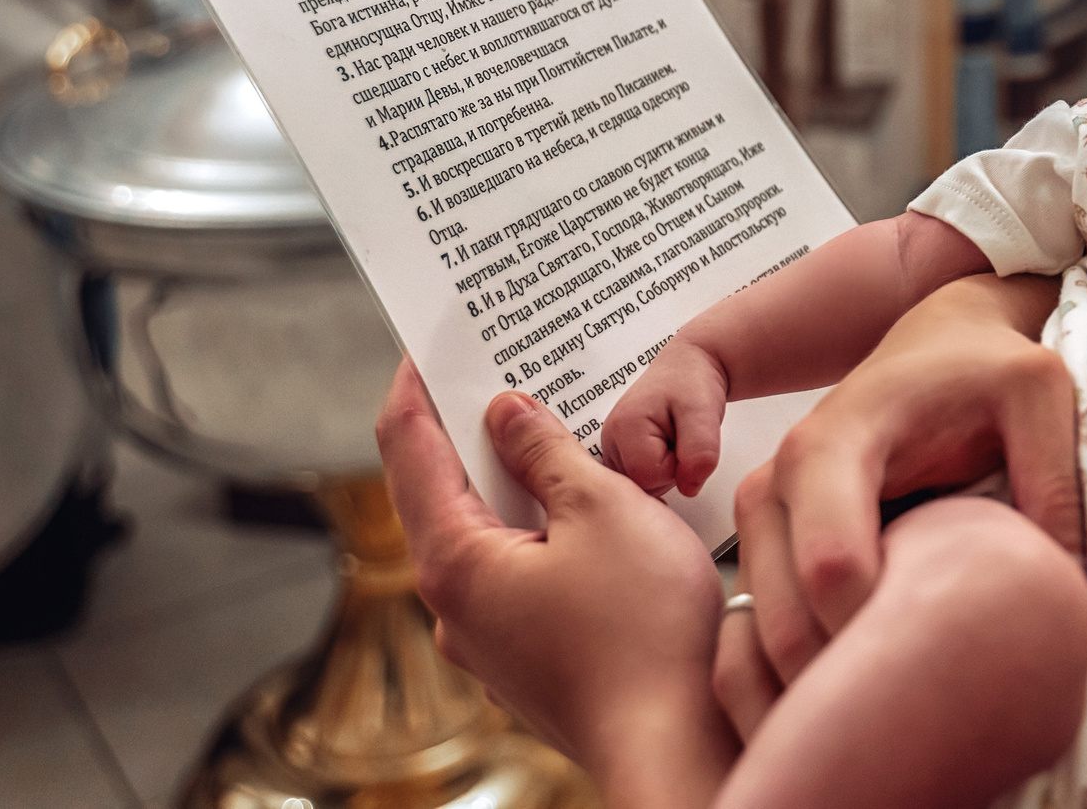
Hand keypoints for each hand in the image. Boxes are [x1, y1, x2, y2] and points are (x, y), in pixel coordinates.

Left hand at [378, 362, 735, 804]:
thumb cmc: (646, 631)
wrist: (680, 746)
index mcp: (456, 562)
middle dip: (467, 427)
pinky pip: (516, 570)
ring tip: (548, 425)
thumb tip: (507, 414)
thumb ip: (547, 453)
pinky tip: (580, 504)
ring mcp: (488, 639)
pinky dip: (536, 525)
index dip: (416, 384)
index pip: (407, 448)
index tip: (427, 339)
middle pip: (440, 491)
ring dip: (510, 478)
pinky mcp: (527, 658)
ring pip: (483, 533)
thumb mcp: (603, 510)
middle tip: (496, 367)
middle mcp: (454, 607)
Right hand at [602, 339, 729, 496]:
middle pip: (643, 485)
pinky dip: (658, 468)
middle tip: (678, 437)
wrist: (688, 367)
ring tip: (672, 438)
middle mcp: (610, 438)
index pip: (650, 478)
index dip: (677, 466)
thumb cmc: (692, 382)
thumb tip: (689, 488)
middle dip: (670, 470)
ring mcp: (613, 447)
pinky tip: (664, 445)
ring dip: (664, 469)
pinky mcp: (620, 453)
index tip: (683, 438)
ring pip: (642, 485)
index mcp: (624, 427)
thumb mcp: (704, 413)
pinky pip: (641, 479)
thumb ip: (700, 453)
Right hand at [723, 274, 1073, 695]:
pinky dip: (804, 673)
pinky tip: (869, 684)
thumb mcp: (1038, 392)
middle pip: (788, 623)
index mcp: (833, 444)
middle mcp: (777, 483)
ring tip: (905, 699)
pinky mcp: (766, 545)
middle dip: (853, 678)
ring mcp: (761, 517)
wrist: (935, 342)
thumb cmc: (981, 368)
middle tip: (930, 709)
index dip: (885, 631)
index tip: (953, 656)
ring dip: (826, 684)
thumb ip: (1056, 476)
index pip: (833, 566)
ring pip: (765, 641)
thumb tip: (1065, 584)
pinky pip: (760, 632)